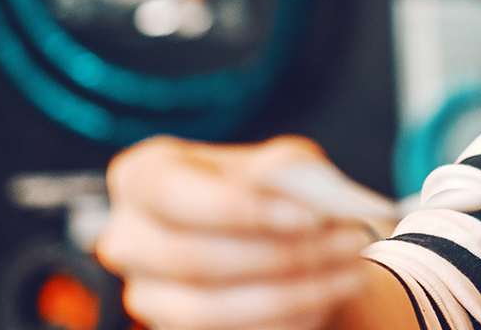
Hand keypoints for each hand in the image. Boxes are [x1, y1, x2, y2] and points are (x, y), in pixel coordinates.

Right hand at [98, 136, 379, 329]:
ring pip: (205, 309)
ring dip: (290, 294)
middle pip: (190, 258)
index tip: (309, 217)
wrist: (277, 238)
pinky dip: (284, 320)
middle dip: (280, 255)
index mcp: (143, 178)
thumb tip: (304, 200)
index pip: (172, 194)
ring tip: (352, 273)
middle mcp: (129, 239)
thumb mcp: (283, 165)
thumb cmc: (272, 193)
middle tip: (349, 243)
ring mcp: (145, 294)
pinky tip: (327, 298)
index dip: (239, 210)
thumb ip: (288, 172)